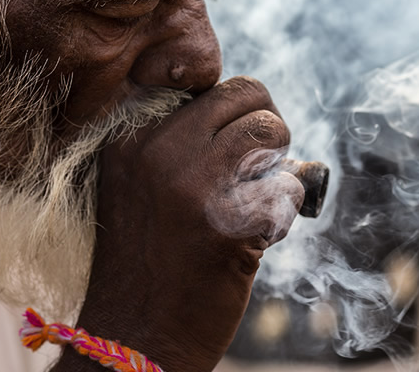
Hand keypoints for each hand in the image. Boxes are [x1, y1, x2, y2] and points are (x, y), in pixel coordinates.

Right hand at [70, 77, 304, 371]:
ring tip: (261, 193)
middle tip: (259, 164)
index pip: (205, 82)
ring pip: (270, 128)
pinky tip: (257, 235)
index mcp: (130, 136)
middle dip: (265, 124)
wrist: (134, 336)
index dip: (232, 108)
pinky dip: (285, 210)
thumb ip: (178, 139)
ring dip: (280, 161)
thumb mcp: (137, 181)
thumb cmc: (146, 257)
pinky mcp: (231, 224)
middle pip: (245, 92)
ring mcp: (194, 185)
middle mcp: (158, 151)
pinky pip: (287, 187)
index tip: (233, 138)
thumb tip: (248, 105)